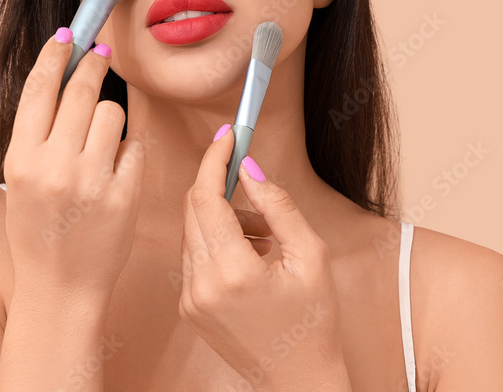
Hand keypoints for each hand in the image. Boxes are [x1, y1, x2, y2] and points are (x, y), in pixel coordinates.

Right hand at [3, 28, 145, 299]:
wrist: (59, 290)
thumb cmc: (37, 231)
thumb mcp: (19, 180)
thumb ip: (37, 134)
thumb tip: (61, 78)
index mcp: (20, 159)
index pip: (40, 88)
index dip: (57, 53)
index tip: (69, 34)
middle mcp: (54, 166)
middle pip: (81, 91)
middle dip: (93, 67)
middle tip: (101, 56)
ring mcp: (91, 181)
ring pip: (112, 114)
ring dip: (109, 118)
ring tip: (100, 140)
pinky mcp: (123, 196)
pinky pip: (133, 148)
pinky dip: (126, 153)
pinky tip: (115, 172)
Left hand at [178, 125, 350, 390]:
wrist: (298, 381)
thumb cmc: (313, 321)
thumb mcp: (311, 256)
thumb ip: (278, 206)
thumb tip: (248, 167)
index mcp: (233, 272)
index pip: (206, 197)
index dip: (213, 159)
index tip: (226, 135)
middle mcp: (201, 285)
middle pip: (193, 209)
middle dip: (219, 185)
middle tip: (250, 177)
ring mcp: (190, 299)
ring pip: (192, 231)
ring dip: (222, 216)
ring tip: (265, 234)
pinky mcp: (188, 308)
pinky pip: (193, 255)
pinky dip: (217, 242)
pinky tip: (250, 254)